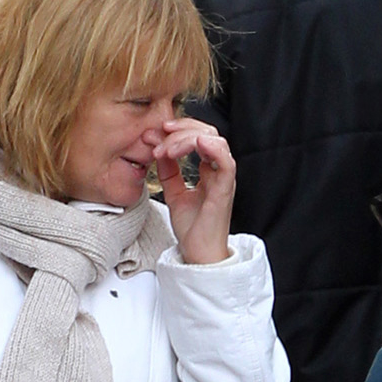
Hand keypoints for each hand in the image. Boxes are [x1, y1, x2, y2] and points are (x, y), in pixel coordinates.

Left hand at [142, 117, 234, 264]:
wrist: (198, 253)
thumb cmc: (191, 227)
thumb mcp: (174, 192)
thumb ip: (169, 170)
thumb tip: (158, 147)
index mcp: (209, 170)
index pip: (199, 136)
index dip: (178, 129)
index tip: (155, 133)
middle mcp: (218, 171)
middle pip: (207, 133)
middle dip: (181, 128)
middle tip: (158, 135)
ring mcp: (223, 179)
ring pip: (215, 142)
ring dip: (187, 139)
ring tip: (166, 149)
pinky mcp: (224, 190)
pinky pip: (226, 163)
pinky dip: (212, 148)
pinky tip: (196, 143)